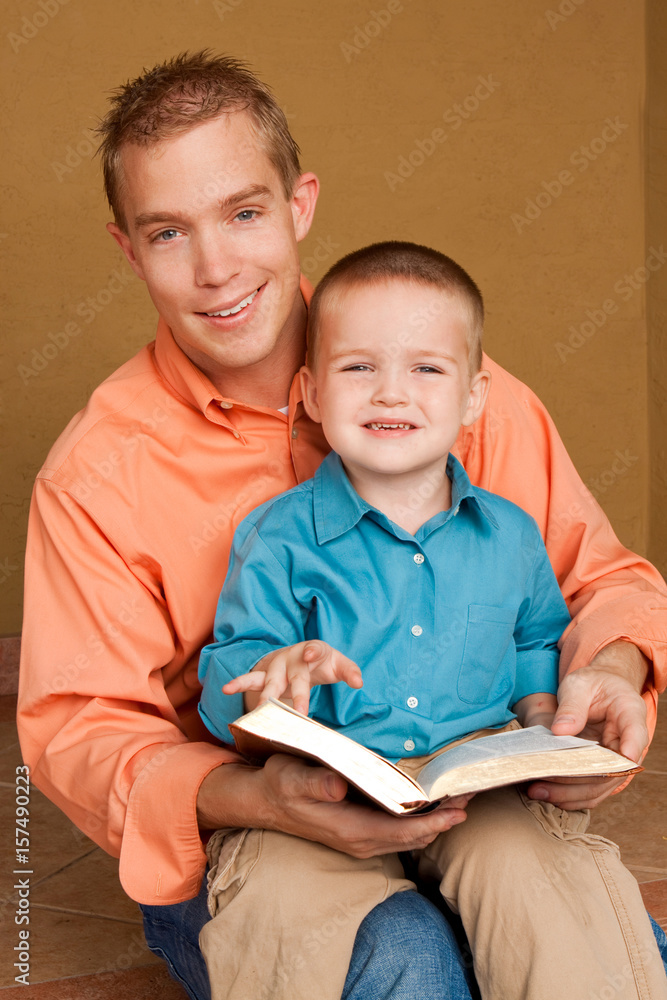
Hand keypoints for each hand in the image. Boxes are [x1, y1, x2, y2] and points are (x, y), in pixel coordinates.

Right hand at [197, 754, 469, 854]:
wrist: (263, 800)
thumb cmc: (280, 784)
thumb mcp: (293, 778)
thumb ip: (317, 782)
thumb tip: (339, 786)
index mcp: (351, 829)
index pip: (403, 832)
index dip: (433, 822)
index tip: (458, 808)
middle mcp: (361, 840)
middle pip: (413, 837)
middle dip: (444, 819)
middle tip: (471, 796)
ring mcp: (360, 839)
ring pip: (408, 835)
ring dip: (435, 819)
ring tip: (460, 798)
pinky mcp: (359, 831)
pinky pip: (398, 830)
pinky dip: (420, 818)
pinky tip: (430, 802)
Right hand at [222, 640, 362, 714]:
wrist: (301, 655)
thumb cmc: (322, 661)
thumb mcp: (337, 663)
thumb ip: (350, 671)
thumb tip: (359, 683)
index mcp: (313, 650)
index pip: (315, 649)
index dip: (313, 651)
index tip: (311, 654)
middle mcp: (292, 657)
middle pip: (294, 676)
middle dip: (296, 694)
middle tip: (300, 713)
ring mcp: (276, 667)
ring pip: (270, 681)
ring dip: (267, 696)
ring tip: (262, 709)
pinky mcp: (265, 676)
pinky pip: (250, 679)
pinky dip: (238, 683)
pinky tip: (226, 689)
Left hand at [526, 640, 649, 809]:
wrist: (600, 689)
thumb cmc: (593, 683)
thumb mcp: (579, 684)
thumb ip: (572, 705)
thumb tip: (560, 731)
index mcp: (630, 712)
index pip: (635, 734)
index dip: (627, 750)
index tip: (612, 763)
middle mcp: (628, 741)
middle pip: (613, 770)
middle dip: (579, 781)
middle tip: (545, 782)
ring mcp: (617, 759)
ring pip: (601, 786)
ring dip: (570, 794)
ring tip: (537, 791)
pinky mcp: (603, 769)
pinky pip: (591, 789)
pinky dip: (570, 795)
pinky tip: (546, 793)